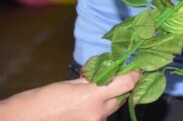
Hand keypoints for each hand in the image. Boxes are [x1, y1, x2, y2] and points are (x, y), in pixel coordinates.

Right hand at [0, 71, 140, 120]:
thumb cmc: (45, 99)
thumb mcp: (73, 83)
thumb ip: (94, 78)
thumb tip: (110, 71)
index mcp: (93, 96)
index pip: (128, 83)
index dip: (135, 74)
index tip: (136, 68)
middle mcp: (98, 112)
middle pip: (124, 95)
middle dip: (123, 86)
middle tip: (114, 77)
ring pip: (115, 107)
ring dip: (111, 98)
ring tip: (96, 92)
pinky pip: (104, 116)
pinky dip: (102, 108)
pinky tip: (88, 104)